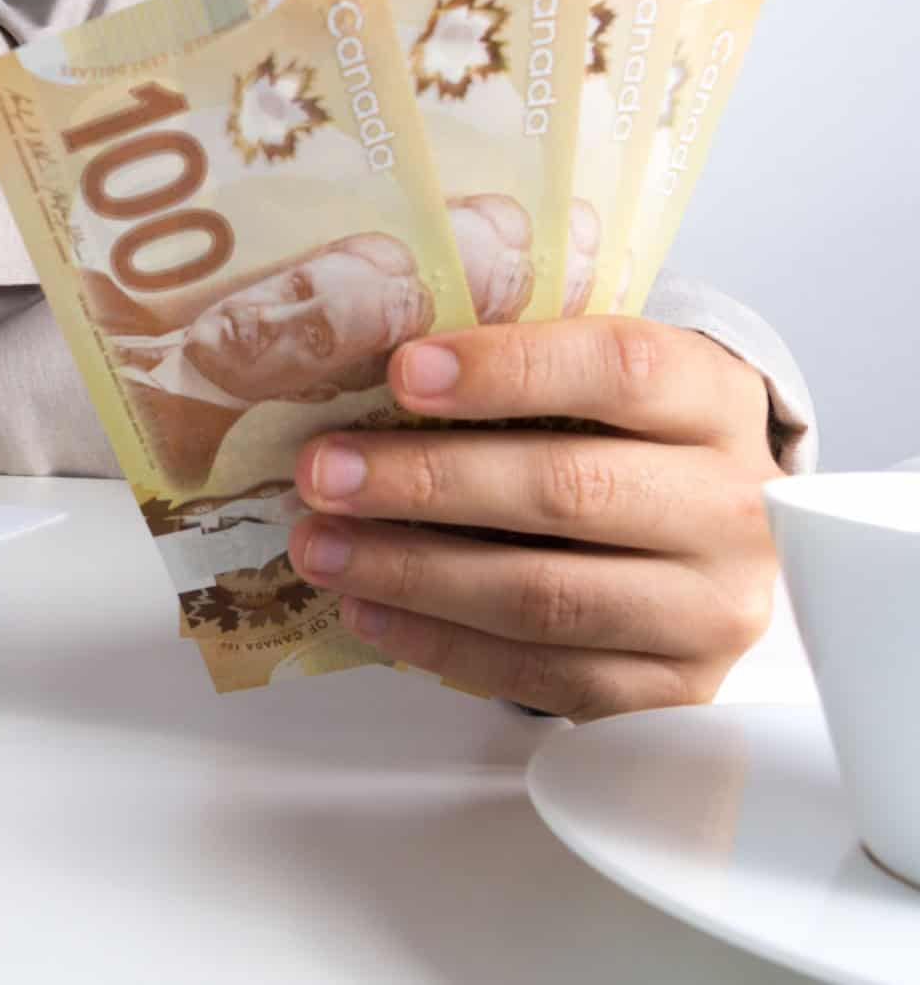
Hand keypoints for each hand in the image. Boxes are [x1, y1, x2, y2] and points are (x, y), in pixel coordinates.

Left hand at [285, 317, 781, 720]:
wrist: (712, 553)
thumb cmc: (625, 449)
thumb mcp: (600, 387)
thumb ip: (515, 371)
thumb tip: (364, 361)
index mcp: (716, 402)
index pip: (622, 369)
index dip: (509, 368)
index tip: (401, 372)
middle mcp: (735, 510)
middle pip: (571, 491)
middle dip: (428, 480)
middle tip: (324, 472)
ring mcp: (711, 612)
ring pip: (545, 596)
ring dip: (412, 572)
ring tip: (320, 547)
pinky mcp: (672, 692)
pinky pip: (540, 675)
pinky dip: (440, 644)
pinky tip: (366, 611)